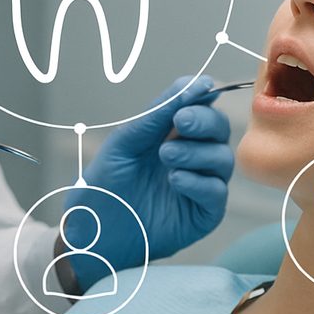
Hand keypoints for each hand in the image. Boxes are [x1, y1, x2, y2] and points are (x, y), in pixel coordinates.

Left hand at [62, 75, 232, 291]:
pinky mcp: (203, 214)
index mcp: (173, 133)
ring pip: (221, 158)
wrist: (92, 231)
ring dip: (196, 151)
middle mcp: (192, 156)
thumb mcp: (126, 140)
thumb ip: (159, 113)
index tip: (198, 90)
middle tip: (181, 122)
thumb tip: (197, 83)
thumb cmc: (106, 183)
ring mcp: (200, 185)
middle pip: (218, 129)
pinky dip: (198, 181)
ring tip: (165, 155)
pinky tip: (174, 179)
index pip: (201, 107)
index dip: (202, 97)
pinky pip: (216, 191)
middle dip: (204, 121)